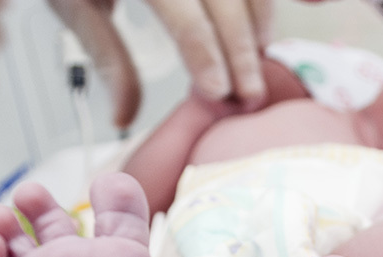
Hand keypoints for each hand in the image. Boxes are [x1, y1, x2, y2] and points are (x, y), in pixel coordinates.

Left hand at [49, 0, 272, 130]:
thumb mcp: (76, 7)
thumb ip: (109, 59)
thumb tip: (123, 117)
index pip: (187, 18)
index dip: (208, 59)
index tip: (219, 94)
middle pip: (226, 2)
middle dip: (242, 51)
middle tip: (247, 94)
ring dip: (259, 21)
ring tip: (255, 58)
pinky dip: (269, 0)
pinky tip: (306, 4)